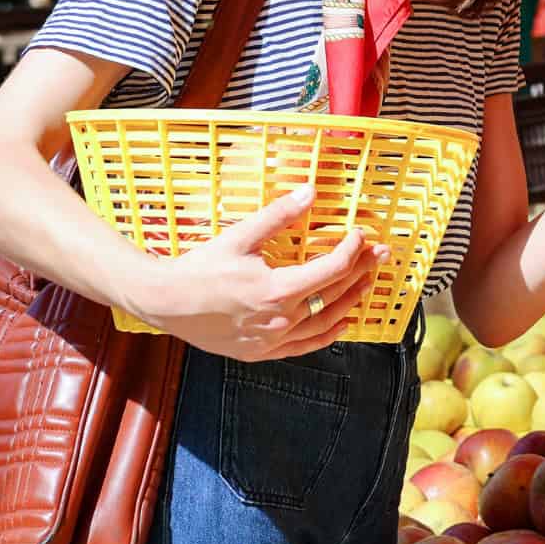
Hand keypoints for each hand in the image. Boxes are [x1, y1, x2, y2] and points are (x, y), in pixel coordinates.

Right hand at [137, 185, 389, 361]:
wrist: (164, 303)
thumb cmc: (200, 267)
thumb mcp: (240, 235)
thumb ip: (279, 215)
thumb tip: (310, 190)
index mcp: (277, 289)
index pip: (333, 268)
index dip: (352, 249)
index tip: (359, 234)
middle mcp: (280, 319)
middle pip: (335, 293)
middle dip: (362, 270)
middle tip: (380, 255)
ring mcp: (271, 340)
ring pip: (325, 321)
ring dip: (350, 301)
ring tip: (368, 283)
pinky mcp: (260, 352)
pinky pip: (304, 346)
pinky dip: (327, 335)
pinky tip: (342, 324)